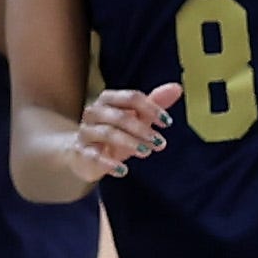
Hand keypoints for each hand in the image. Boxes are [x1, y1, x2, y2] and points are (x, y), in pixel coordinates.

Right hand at [63, 84, 181, 181]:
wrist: (81, 153)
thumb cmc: (113, 133)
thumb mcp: (134, 119)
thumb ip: (154, 104)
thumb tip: (177, 88)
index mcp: (107, 100)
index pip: (131, 98)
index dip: (151, 108)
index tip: (167, 123)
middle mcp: (94, 113)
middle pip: (119, 116)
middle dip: (142, 129)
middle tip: (160, 143)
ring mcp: (85, 133)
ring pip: (107, 133)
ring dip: (130, 142)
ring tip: (147, 153)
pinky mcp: (80, 153)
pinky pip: (93, 156)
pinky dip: (109, 163)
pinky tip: (124, 170)